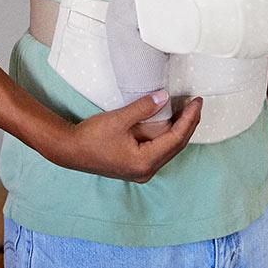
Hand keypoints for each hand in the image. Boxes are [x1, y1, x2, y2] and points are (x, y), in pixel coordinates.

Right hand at [48, 91, 202, 181]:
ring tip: (188, 109)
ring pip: (169, 148)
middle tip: (197, 103)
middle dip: (188, 123)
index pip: (176, 139)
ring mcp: (141, 170)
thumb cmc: (91, 136)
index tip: (197, 102)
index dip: (189, 119)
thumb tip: (165, 97)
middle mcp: (147, 170)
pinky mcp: (136, 165)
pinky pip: (159, 149)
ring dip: (179, 129)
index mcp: (145, 162)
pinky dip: (167, 134)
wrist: (70, 150)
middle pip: (176, 146)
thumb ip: (143, 108)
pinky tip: (170, 121)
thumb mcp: (119, 119)